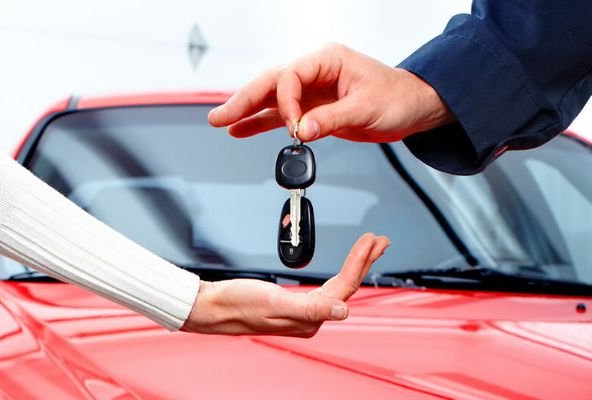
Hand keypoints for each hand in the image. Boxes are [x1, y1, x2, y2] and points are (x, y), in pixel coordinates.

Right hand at [182, 232, 388, 336]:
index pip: (344, 287)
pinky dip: (338, 271)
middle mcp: (310, 317)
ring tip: (368, 248)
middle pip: (346, 286)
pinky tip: (343, 267)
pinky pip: (326, 286)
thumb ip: (311, 308)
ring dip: (355, 264)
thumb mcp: (275, 302)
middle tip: (380, 241)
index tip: (371, 240)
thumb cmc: (238, 305)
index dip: (360, 262)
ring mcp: (302, 311)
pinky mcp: (294, 303)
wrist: (213, 307)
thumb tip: (344, 311)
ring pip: (338, 285)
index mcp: (309, 318)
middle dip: (365, 261)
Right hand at [208, 44, 453, 142]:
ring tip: (222, 123)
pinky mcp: (314, 111)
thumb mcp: (367, 107)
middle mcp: (316, 73)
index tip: (294, 127)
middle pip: (271, 84)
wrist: (412, 109)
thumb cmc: (397, 98)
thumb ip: (331, 119)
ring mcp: (312, 92)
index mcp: (327, 60)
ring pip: (272, 100)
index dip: (286, 103)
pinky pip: (283, 117)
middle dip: (244, 100)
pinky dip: (263, 124)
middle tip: (220, 116)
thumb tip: (301, 131)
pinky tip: (244, 130)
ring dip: (247, 112)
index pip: (291, 76)